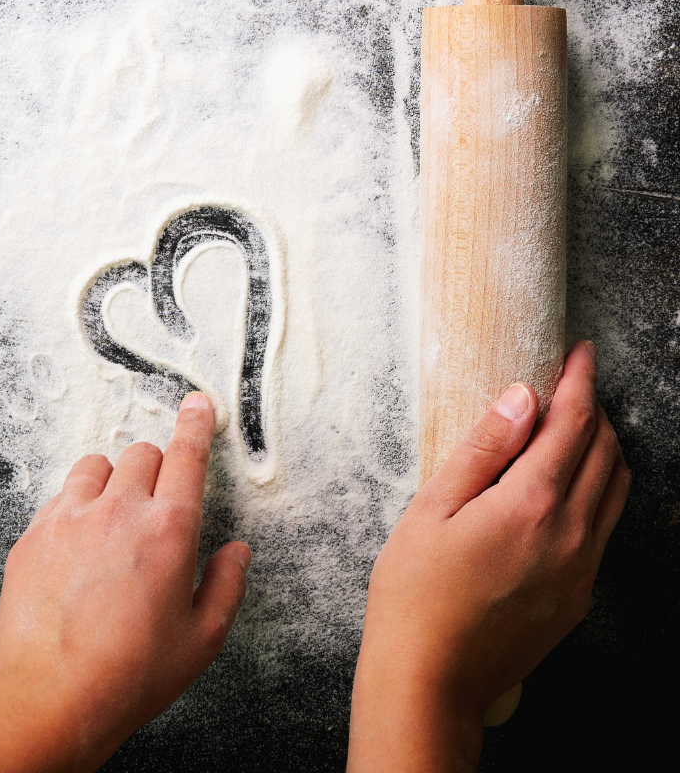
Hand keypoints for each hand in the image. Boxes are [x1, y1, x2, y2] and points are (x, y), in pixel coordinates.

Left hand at [0, 392, 249, 772]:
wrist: (52, 696)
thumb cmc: (129, 674)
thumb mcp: (202, 639)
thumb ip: (226, 585)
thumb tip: (235, 553)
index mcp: (169, 530)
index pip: (186, 456)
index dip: (195, 424)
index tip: (197, 406)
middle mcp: (119, 511)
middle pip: (142, 453)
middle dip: (155, 468)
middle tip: (154, 505)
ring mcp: (71, 517)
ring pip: (97, 464)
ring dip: (112, 480)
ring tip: (113, 519)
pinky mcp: (35, 532)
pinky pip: (61, 495)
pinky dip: (76, 506)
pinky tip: (79, 544)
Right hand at [348, 341, 629, 771]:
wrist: (432, 678)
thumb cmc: (415, 590)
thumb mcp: (433, 506)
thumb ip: (482, 448)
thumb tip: (521, 397)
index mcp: (530, 504)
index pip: (574, 425)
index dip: (581, 382)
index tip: (581, 353)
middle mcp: (570, 534)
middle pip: (607, 453)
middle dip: (595, 410)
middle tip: (571, 385)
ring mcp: (581, 570)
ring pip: (616, 490)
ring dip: (604, 449)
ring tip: (574, 428)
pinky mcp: (578, 596)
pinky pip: (604, 528)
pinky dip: (598, 490)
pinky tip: (564, 488)